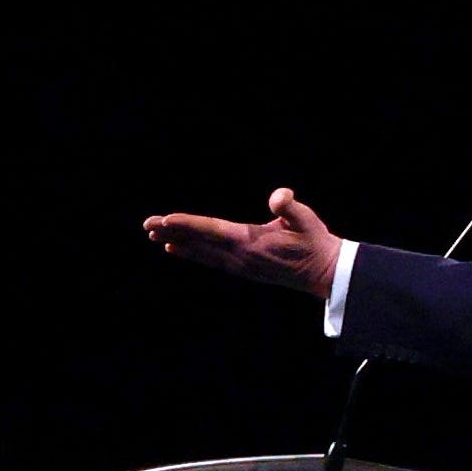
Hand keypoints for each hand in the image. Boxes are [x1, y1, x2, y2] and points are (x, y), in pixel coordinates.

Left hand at [140, 187, 348, 298]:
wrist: (325, 273)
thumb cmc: (316, 242)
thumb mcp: (307, 220)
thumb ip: (290, 207)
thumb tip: (278, 197)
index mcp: (251, 242)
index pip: (212, 230)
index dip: (187, 224)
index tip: (165, 220)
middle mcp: (240, 257)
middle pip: (199, 242)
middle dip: (172, 232)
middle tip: (147, 226)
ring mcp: (240, 266)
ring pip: (201, 253)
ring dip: (178, 243)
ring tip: (155, 237)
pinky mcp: (243, 269)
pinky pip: (210, 260)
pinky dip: (192, 253)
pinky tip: (178, 249)